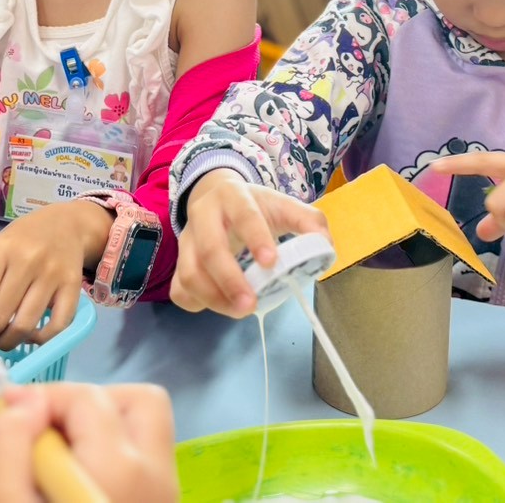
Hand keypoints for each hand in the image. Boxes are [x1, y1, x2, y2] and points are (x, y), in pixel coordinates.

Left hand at [0, 201, 110, 351]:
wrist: (66, 224)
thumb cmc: (22, 242)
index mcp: (1, 251)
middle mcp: (28, 261)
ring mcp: (53, 274)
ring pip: (24, 326)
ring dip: (6, 342)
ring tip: (1, 337)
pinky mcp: (74, 287)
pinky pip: (56, 327)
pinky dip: (39, 340)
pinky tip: (30, 336)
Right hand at [0, 383, 176, 502]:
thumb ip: (7, 450)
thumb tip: (19, 398)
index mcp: (121, 472)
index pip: (86, 396)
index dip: (39, 400)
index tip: (5, 424)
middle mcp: (157, 474)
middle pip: (134, 400)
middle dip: (80, 406)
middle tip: (38, 440)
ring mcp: (166, 490)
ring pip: (143, 425)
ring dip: (100, 427)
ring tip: (56, 460)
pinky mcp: (163, 502)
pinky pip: (144, 456)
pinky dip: (110, 454)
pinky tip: (72, 483)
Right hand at [170, 168, 328, 317]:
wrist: (217, 196)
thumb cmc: (256, 206)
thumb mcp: (283, 205)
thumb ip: (309, 221)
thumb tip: (325, 247)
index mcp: (233, 196)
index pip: (243, 214)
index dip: (256, 237)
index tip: (271, 262)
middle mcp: (203, 216)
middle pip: (209, 248)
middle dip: (230, 280)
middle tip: (251, 305)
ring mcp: (187, 241)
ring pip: (189, 273)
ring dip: (214, 298)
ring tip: (241, 309)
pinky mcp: (180, 263)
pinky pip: (179, 289)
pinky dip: (197, 302)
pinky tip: (219, 304)